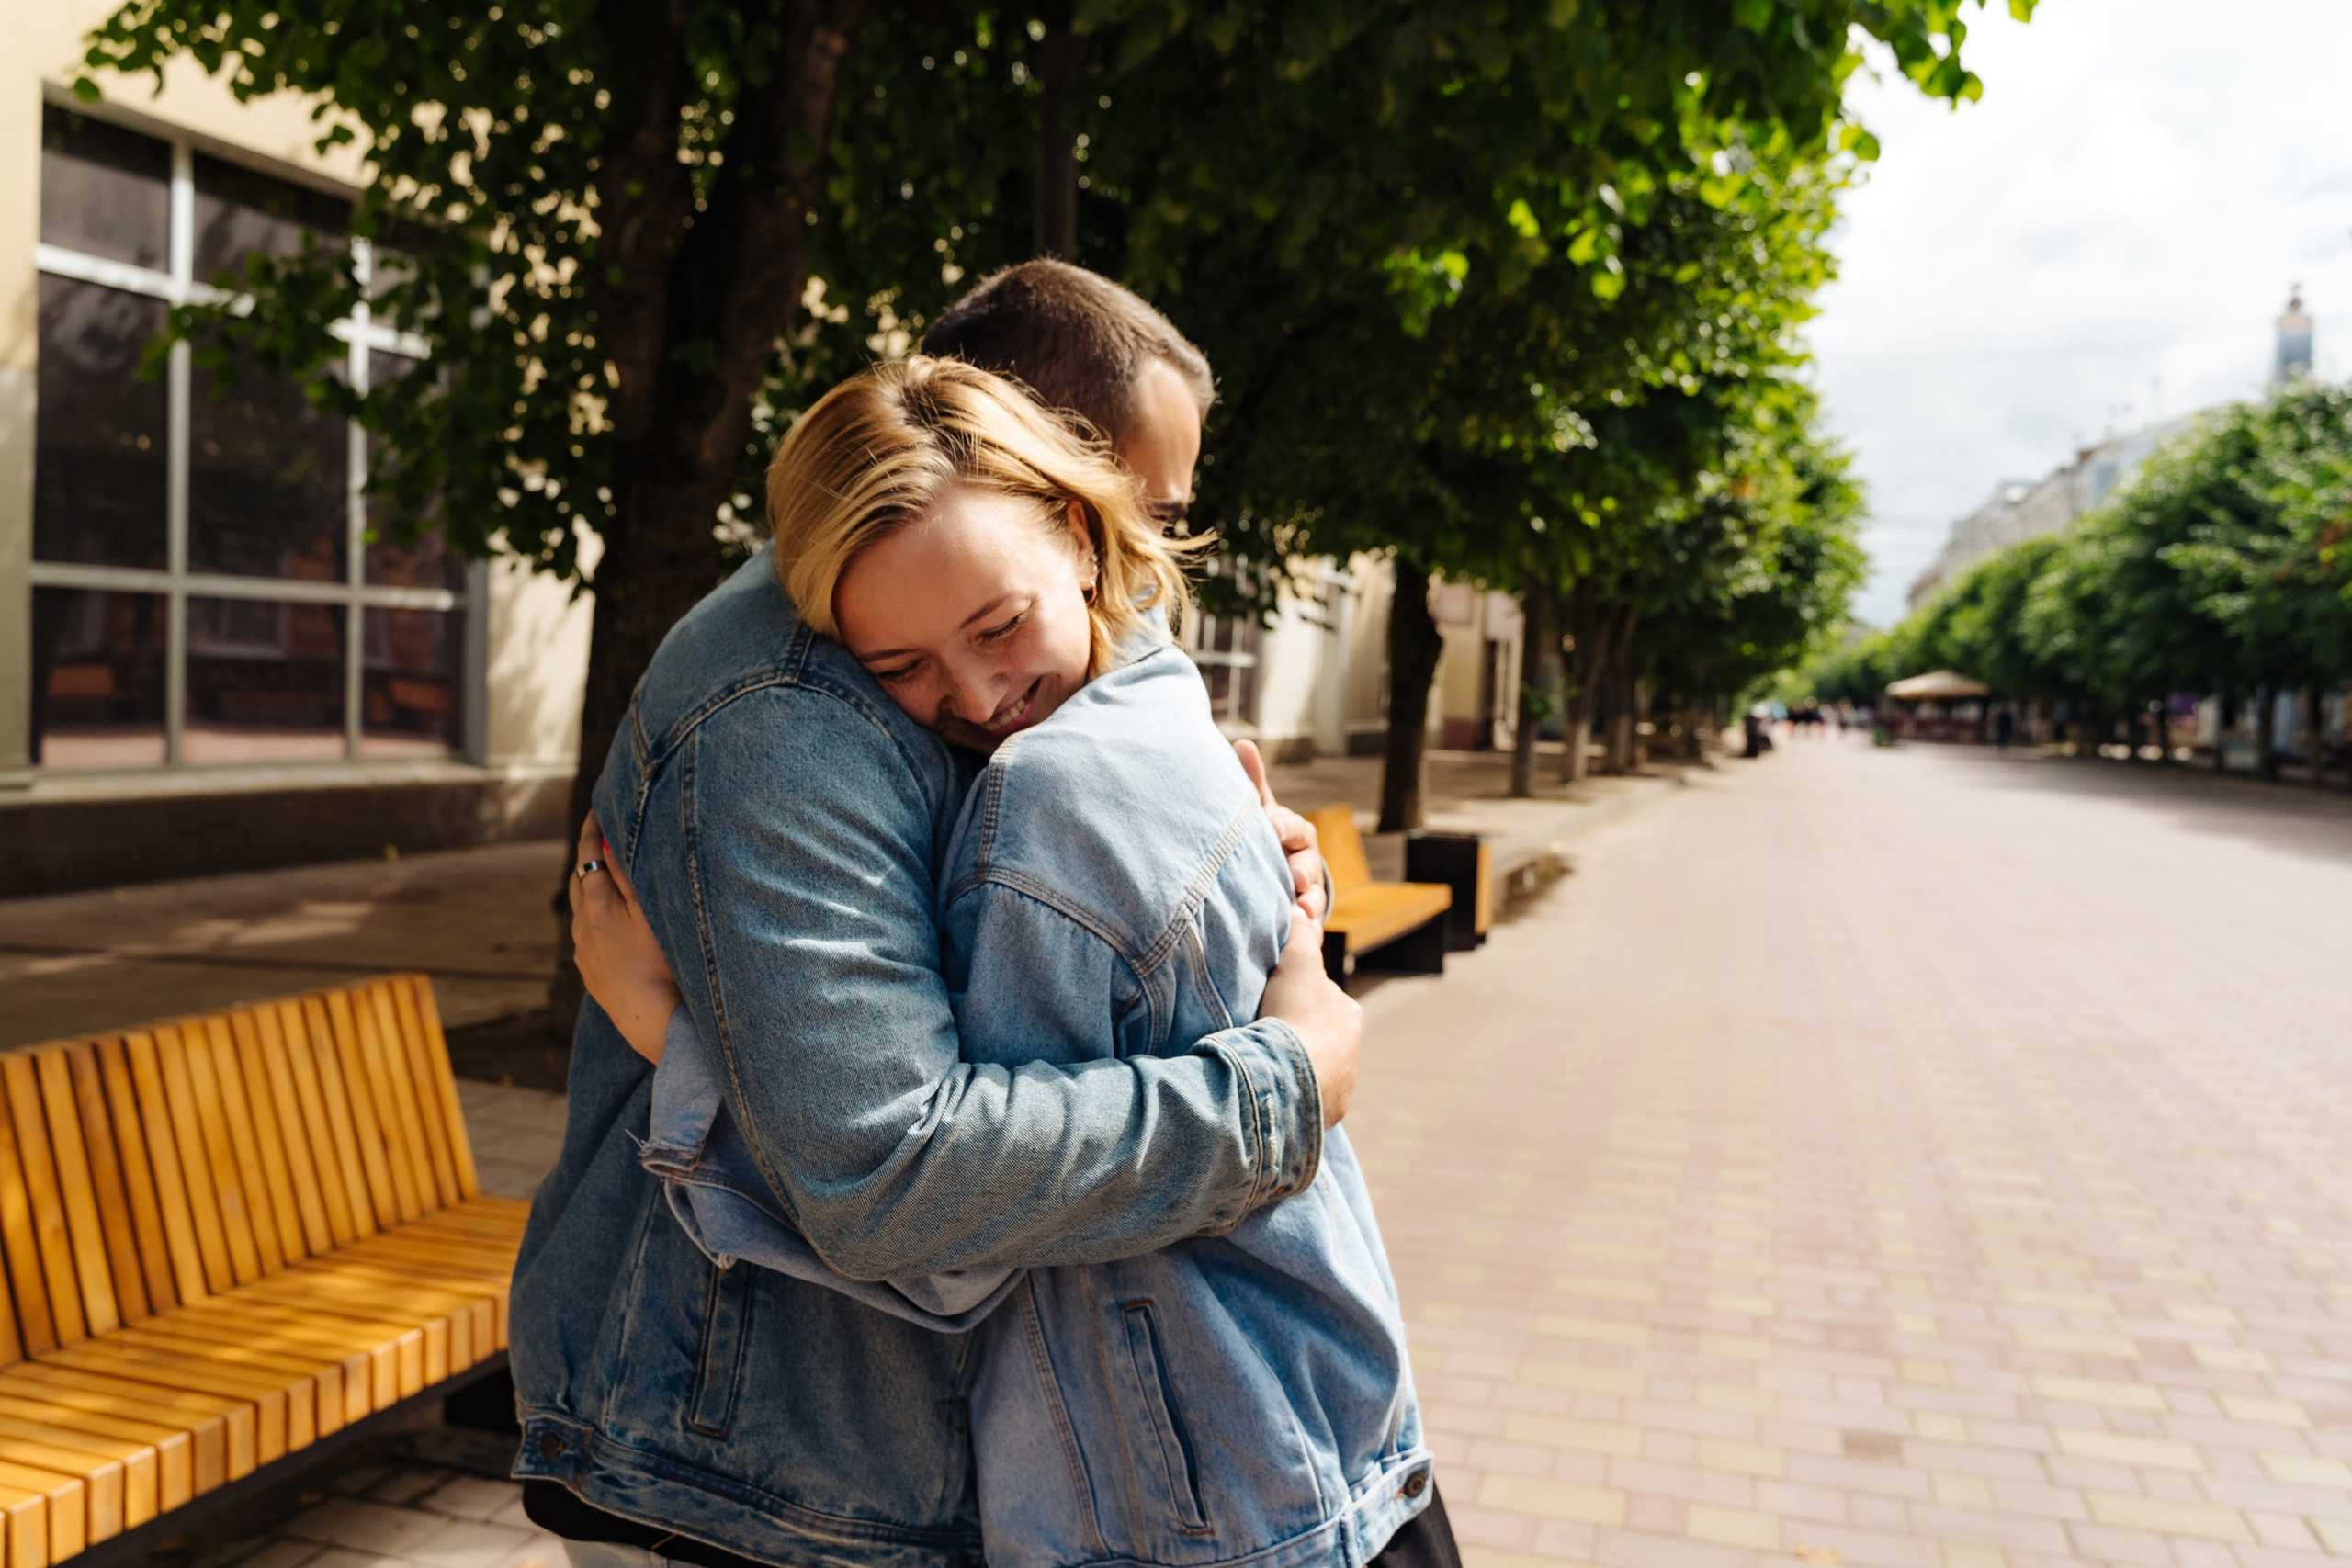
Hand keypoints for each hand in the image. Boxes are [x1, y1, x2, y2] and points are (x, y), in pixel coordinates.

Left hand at [569, 810, 681, 1063]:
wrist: (655, 1024)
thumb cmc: (662, 966)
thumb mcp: (649, 913)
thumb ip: (627, 877)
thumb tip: (606, 845)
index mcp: (597, 908)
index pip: (588, 858)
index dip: (592, 832)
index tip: (597, 810)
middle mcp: (583, 930)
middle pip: (579, 883)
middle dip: (587, 858)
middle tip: (600, 837)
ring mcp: (585, 956)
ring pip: (582, 912)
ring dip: (591, 890)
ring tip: (606, 878)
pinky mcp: (592, 977)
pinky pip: (588, 936)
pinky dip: (596, 918)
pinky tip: (611, 925)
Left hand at [1234, 739, 1328, 923]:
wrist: (1277, 876)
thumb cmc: (1266, 837)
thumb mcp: (1258, 812)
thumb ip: (1252, 783)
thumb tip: (1242, 742)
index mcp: (1292, 832)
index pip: (1292, 827)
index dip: (1284, 827)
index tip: (1272, 827)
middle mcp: (1305, 859)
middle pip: (1308, 861)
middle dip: (1302, 867)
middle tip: (1294, 875)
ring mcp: (1308, 888)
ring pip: (1314, 893)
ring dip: (1309, 899)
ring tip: (1302, 909)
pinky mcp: (1306, 915)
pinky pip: (1311, 920)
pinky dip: (1308, 925)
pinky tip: (1302, 926)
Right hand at [1258, 905, 1359, 1127]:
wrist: (1289, 1078)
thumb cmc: (1294, 1017)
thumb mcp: (1295, 963)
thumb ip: (1299, 935)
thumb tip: (1303, 906)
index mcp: (1349, 1016)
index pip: (1326, 1001)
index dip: (1301, 998)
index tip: (1278, 1003)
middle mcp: (1353, 1054)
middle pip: (1322, 1038)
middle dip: (1300, 1036)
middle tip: (1268, 1034)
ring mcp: (1341, 1088)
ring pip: (1316, 1072)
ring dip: (1295, 1068)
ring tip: (1266, 1065)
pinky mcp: (1325, 1116)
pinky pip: (1307, 1102)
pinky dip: (1291, 1096)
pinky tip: (1271, 1091)